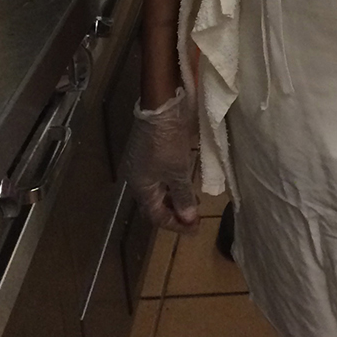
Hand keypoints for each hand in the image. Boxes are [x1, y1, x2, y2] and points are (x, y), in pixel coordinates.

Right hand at [122, 86, 199, 233]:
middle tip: (197, 218)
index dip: (176, 225)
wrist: (162, 108)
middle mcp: (139, 178)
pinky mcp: (154, 151)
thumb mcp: (178, 172)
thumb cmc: (168, 143)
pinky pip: (164, 175)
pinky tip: (188, 182)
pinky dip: (175, 183)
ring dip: (177, 197)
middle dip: (176, 212)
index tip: (196, 229)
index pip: (156, 215)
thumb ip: (183, 196)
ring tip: (195, 202)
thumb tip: (188, 219)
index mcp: (141, 186)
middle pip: (157, 203)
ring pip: (161, 189)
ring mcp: (146, 164)